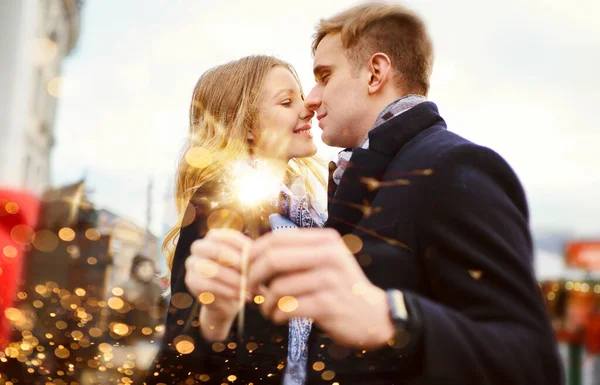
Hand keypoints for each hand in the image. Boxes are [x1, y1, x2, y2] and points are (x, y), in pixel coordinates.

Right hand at [184, 229, 251, 339]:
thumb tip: (261, 256)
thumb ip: (251, 258)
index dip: (244, 248)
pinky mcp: (191, 281)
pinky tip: (241, 296)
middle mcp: (199, 246)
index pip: (229, 237)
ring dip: (232, 279)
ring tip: (248, 287)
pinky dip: (227, 291)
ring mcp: (192, 263)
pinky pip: (208, 285)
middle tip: (251, 272)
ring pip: (211, 269)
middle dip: (235, 261)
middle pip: (215, 249)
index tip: (259, 259)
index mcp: (214, 236)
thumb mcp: (248, 264)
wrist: (228, 300)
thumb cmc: (240, 275)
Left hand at [248, 228, 393, 349]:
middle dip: (254, 275)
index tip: (246, 267)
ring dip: (265, 302)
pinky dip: (277, 315)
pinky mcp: (329, 305)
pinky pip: (288, 308)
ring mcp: (330, 280)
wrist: (373, 316)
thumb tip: (252, 254)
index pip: (277, 238)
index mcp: (326, 240)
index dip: (254, 253)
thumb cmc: (340, 287)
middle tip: (250, 288)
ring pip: (278, 287)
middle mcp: (330, 255)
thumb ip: (296, 254)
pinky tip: (279, 317)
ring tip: (267, 309)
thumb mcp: (325, 261)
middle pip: (274, 259)